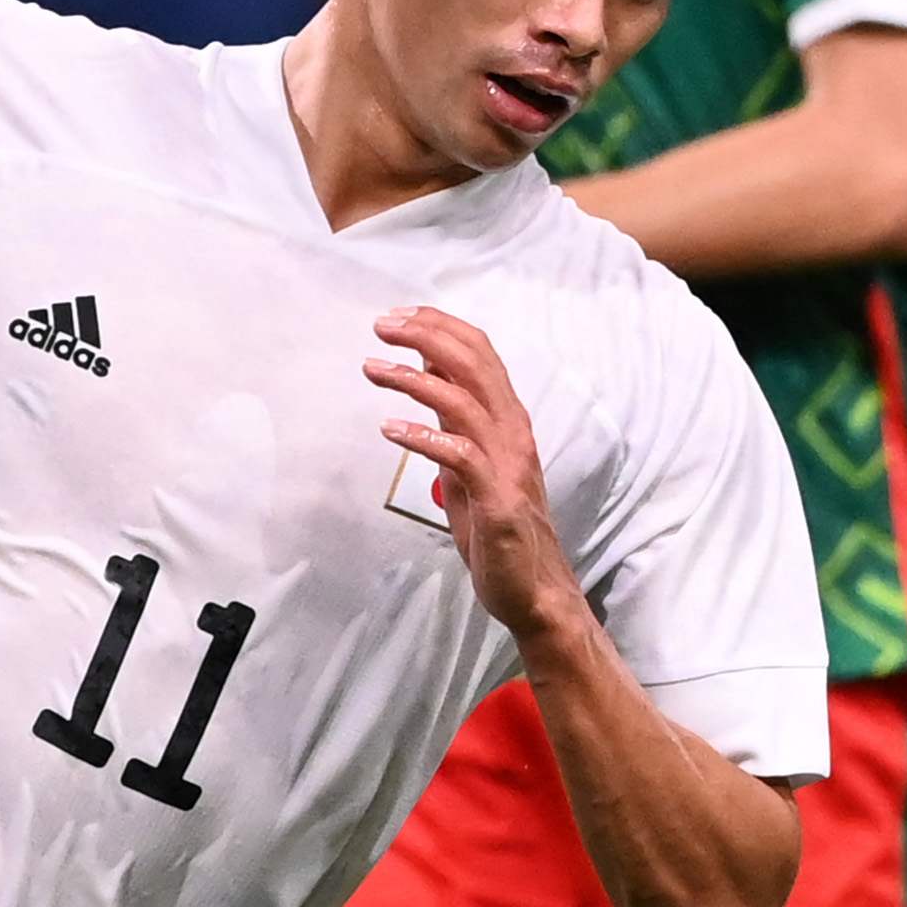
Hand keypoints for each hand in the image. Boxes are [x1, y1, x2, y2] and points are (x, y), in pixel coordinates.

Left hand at [368, 306, 572, 641]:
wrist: (533, 590)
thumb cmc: (497, 527)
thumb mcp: (468, 460)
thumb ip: (454, 418)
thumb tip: (428, 370)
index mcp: (508, 419)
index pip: (480, 353)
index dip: (439, 326)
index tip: (397, 316)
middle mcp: (513, 433)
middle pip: (474, 363)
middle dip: (425, 336)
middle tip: (381, 326)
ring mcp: (508, 464)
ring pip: (464, 401)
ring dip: (413, 379)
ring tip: (372, 368)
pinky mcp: (498, 499)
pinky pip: (460, 455)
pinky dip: (424, 436)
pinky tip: (390, 428)